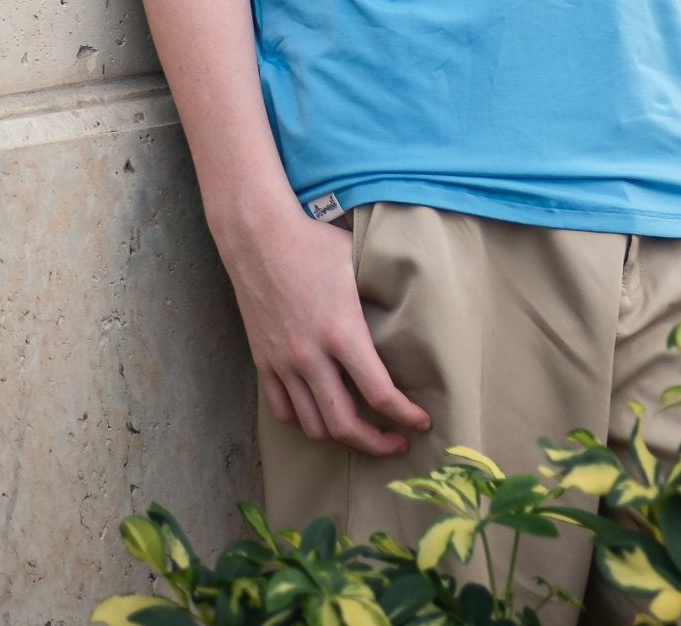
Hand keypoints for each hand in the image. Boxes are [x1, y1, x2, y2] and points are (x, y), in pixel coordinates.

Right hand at [218, 206, 431, 457]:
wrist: (258, 237)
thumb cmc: (313, 244)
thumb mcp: (358, 263)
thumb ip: (383, 293)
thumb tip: (416, 308)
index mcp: (342, 332)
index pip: (380, 394)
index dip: (406, 416)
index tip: (421, 422)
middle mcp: (311, 356)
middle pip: (345, 425)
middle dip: (377, 444)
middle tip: (398, 443)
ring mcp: (283, 363)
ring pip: (313, 426)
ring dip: (343, 440)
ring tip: (363, 435)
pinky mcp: (263, 362)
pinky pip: (284, 411)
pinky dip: (306, 424)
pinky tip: (323, 419)